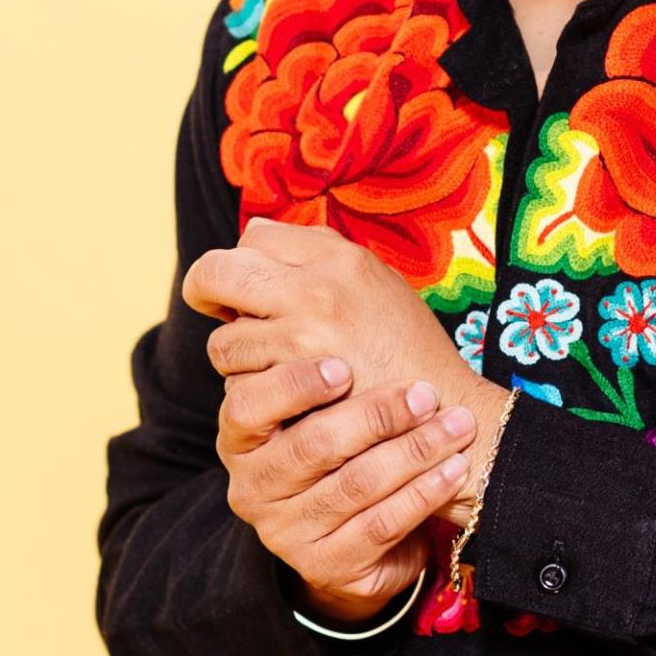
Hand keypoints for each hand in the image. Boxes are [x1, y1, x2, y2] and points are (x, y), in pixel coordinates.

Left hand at [185, 218, 473, 410]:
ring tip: (274, 374)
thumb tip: (251, 241)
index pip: (258, 236)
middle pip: (219, 271)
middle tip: (212, 310)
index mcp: (344, 257)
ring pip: (225, 338)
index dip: (242, 262)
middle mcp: (321, 284)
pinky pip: (239, 381)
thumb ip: (321, 264)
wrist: (449, 418)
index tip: (242, 288)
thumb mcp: (378, 290)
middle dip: (206, 292)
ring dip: (238, 358)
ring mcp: (306, 330)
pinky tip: (286, 402)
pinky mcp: (297, 379)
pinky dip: (253, 394)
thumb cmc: (412, 359)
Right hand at [214, 351, 480, 619]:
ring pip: (353, 486)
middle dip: (377, 416)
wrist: (362, 518)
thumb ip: (315, 341)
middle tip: (426, 394)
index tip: (345, 366)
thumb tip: (319, 275)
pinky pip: (380, 526)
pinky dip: (422, 495)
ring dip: (414, 452)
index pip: (249, 407)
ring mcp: (284, 530)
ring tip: (456, 426)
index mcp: (243, 435)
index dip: (294, 385)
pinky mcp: (323, 565)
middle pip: (311, 447)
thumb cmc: (348, 433)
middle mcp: (254, 485)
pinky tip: (452, 469)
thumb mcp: (324, 393)